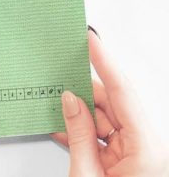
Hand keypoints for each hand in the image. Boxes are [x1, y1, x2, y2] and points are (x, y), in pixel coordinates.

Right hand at [52, 30, 168, 175]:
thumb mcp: (87, 175)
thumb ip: (78, 133)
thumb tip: (70, 100)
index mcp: (148, 148)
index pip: (123, 92)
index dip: (105, 62)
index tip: (92, 39)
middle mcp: (148, 148)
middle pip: (114, 105)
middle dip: (85, 90)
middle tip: (59, 71)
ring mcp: (139, 156)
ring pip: (107, 120)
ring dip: (81, 113)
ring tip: (55, 101)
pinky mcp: (128, 164)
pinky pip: (104, 138)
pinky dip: (84, 132)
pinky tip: (63, 126)